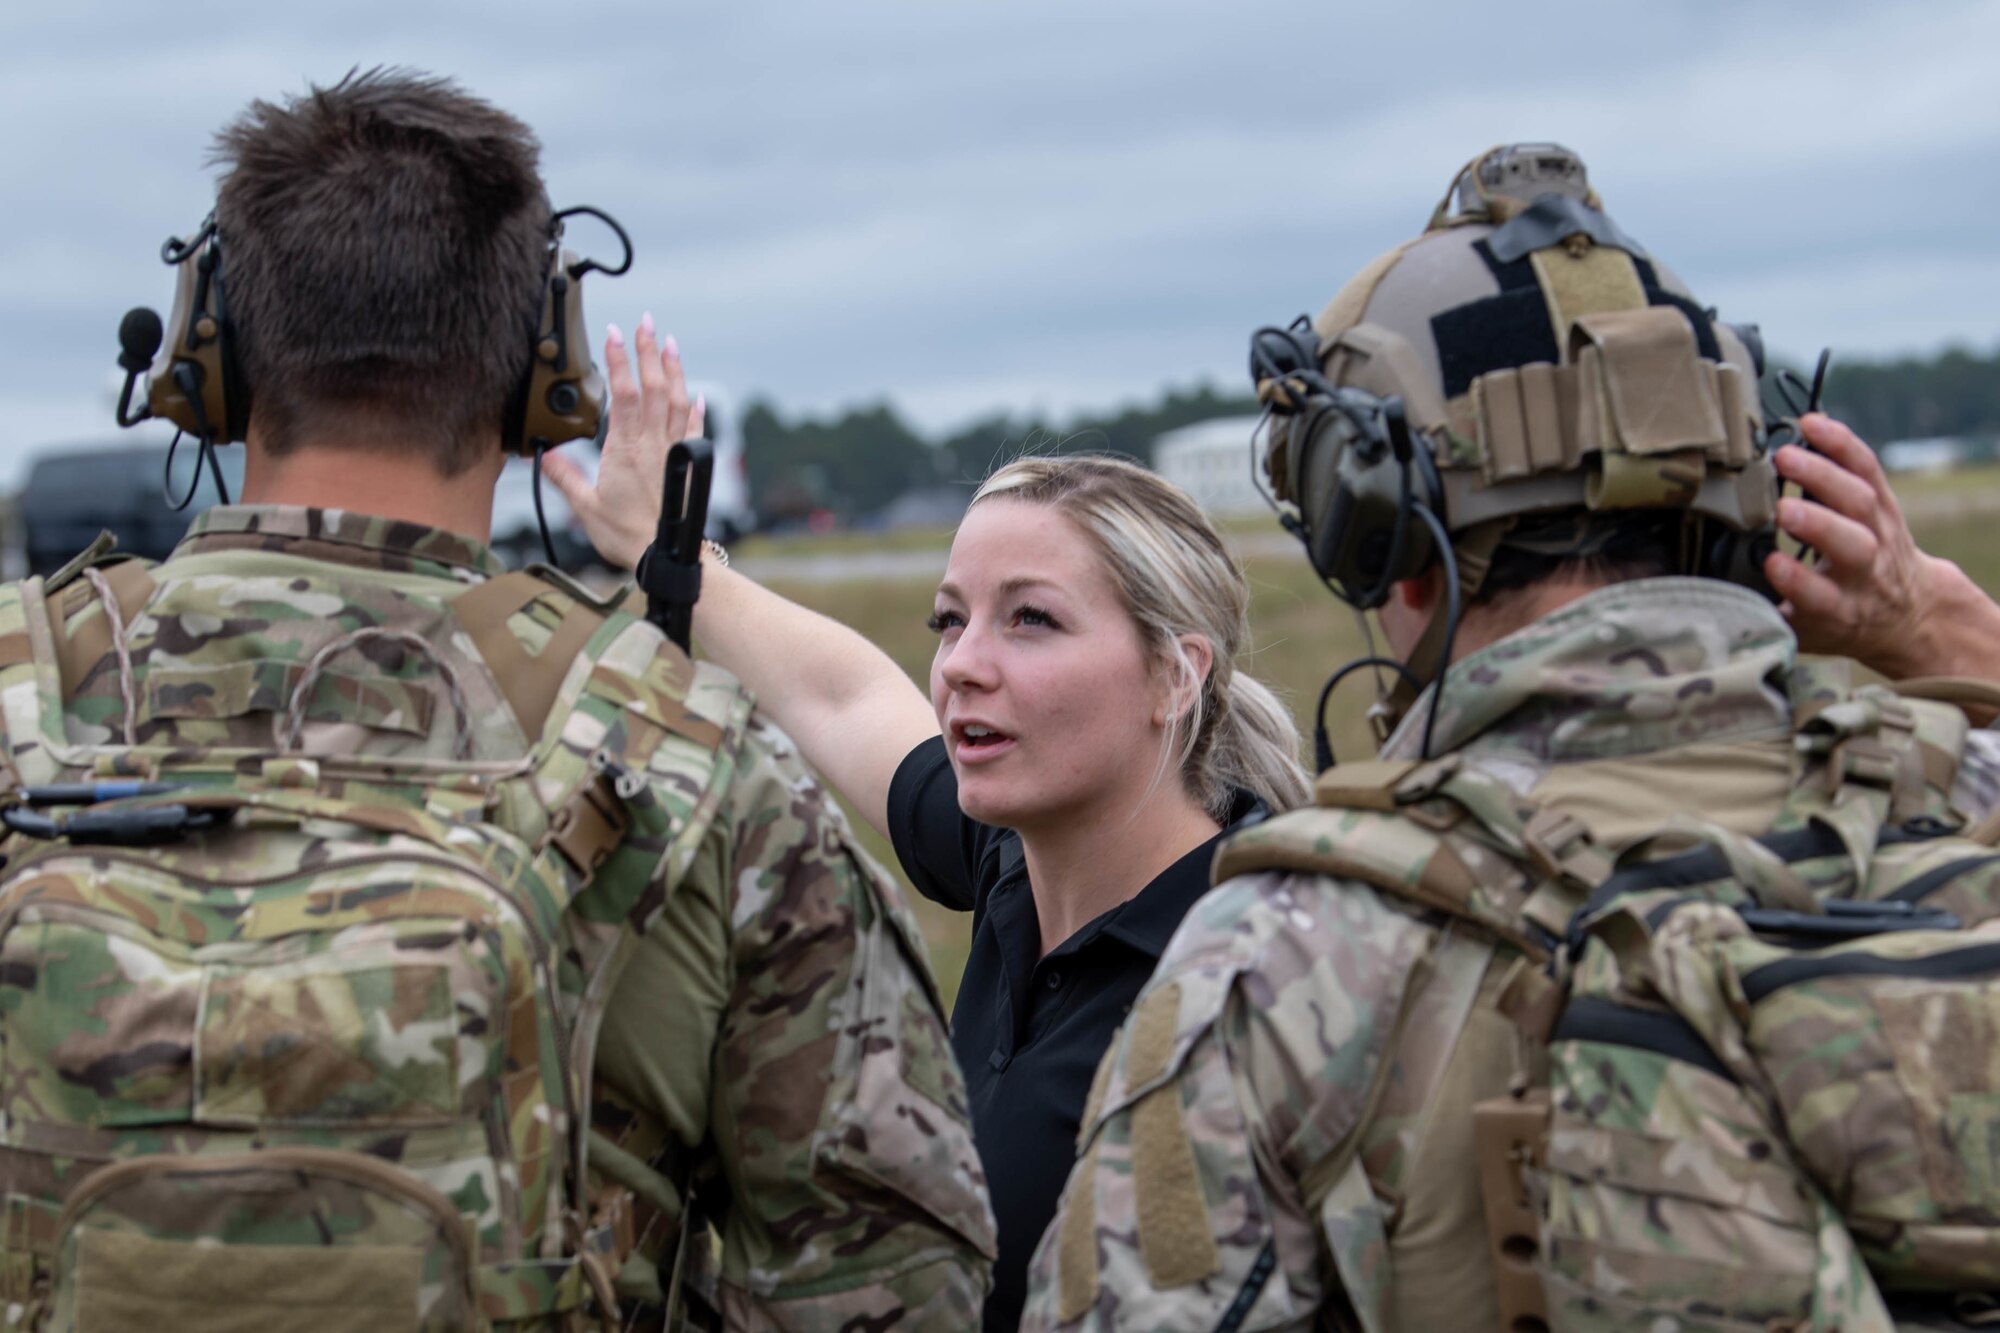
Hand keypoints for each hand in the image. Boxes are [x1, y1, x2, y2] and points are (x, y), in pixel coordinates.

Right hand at [540, 313, 704, 569]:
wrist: (665, 554)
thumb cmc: (626, 535)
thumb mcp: (585, 508)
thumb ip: (564, 478)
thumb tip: (542, 457)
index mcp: (625, 450)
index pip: (624, 395)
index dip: (619, 362)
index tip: (615, 333)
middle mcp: (652, 444)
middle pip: (654, 388)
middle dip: (649, 352)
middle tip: (647, 323)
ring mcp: (673, 452)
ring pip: (677, 402)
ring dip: (675, 371)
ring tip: (671, 344)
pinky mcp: (687, 465)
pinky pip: (694, 430)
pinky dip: (697, 410)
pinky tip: (698, 397)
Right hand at [1765, 412, 1987, 679]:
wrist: (1903, 610)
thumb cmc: (1838, 619)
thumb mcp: (1802, 632)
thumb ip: (1766, 619)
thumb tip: (1711, 605)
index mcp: (1840, 609)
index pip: (1820, 597)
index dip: (1798, 580)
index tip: (1771, 564)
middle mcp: (1866, 571)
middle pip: (1851, 544)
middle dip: (1819, 523)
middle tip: (1782, 508)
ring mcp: (1879, 533)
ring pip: (1860, 499)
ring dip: (1823, 474)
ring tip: (1785, 455)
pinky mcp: (1883, 502)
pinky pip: (1867, 467)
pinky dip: (1841, 442)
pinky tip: (1811, 423)